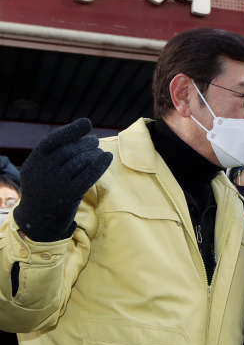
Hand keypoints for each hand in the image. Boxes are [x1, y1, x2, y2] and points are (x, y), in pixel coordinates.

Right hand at [13, 119, 112, 241]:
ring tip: (99, 152)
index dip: (71, 130)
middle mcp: (43, 170)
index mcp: (34, 161)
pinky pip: (89, 175)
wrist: (38, 220)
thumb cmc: (44, 190)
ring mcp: (56, 183)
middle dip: (86, 144)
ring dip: (94, 154)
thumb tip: (79, 136)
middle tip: (95, 141)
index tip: (86, 124)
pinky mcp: (69, 195)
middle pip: (71, 150)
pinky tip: (108, 157)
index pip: (54, 140)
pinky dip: (100, 164)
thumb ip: (53, 155)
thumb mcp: (39, 170)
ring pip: (81, 161)